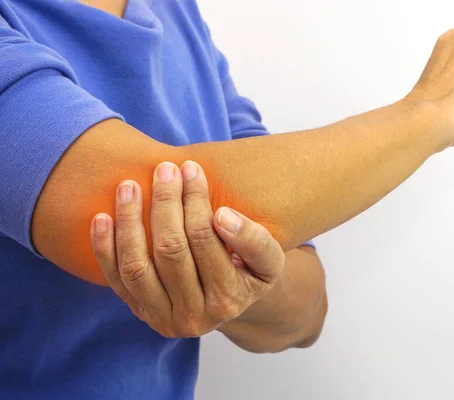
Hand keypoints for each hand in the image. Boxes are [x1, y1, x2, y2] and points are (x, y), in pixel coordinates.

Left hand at [90, 161, 284, 337]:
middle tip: (165, 169)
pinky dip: (105, 248)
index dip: (196, 202)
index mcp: (228, 299)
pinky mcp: (139, 311)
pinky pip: (115, 279)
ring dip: (129, 221)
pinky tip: (102, 217)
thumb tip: (222, 217)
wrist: (227, 300)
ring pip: (137, 266)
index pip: (206, 240)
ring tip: (129, 185)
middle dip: (165, 203)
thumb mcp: (268, 260)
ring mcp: (161, 317)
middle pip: (170, 250)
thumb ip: (256, 241)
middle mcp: (193, 316)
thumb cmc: (248, 270)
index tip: (191, 169)